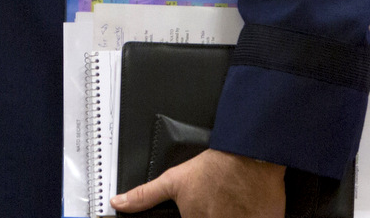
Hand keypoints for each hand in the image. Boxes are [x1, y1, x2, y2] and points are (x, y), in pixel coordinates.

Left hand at [112, 148, 285, 217]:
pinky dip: (251, 214)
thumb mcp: (173, 181)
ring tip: (234, 202)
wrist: (248, 156)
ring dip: (233, 212)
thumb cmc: (213, 168)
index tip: (205, 207)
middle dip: (217, 212)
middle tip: (221, 201)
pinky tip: (248, 205)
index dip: (198, 214)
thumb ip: (145, 196)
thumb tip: (118, 203)